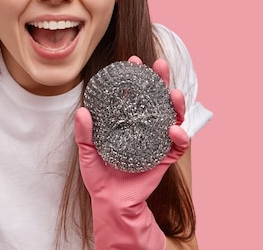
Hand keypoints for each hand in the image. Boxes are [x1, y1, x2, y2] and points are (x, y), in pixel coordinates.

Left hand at [75, 56, 188, 249]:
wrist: (111, 201)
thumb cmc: (99, 175)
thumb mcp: (87, 152)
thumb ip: (84, 133)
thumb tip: (82, 111)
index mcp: (127, 121)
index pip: (134, 93)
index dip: (135, 76)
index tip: (133, 61)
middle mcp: (144, 126)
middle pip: (157, 98)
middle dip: (161, 80)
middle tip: (160, 65)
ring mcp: (157, 140)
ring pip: (173, 116)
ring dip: (176, 103)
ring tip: (173, 94)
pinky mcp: (165, 157)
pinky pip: (178, 144)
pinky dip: (180, 136)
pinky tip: (174, 130)